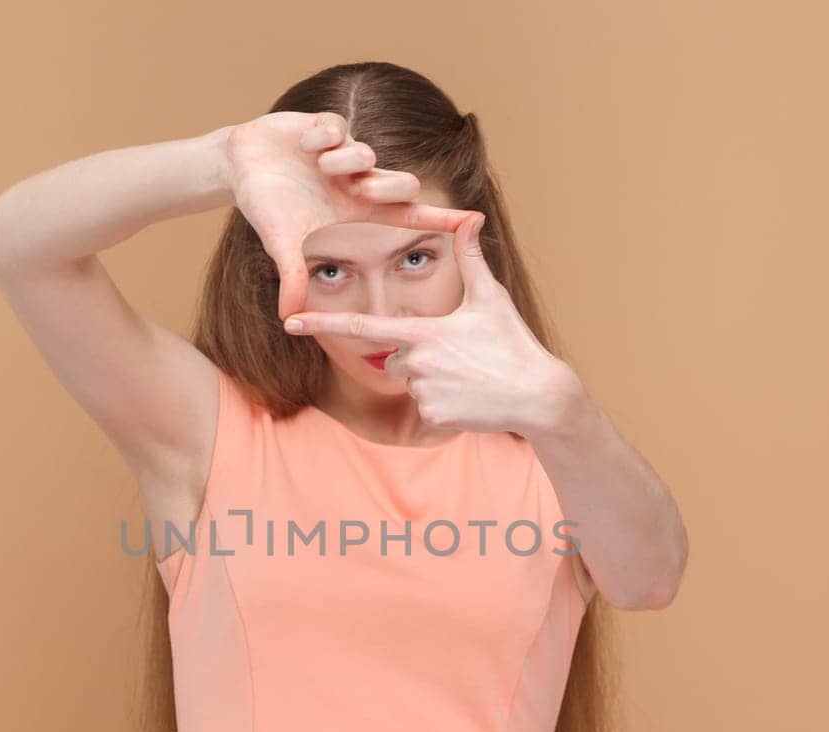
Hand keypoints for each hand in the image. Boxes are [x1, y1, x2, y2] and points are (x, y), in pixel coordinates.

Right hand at [226, 111, 473, 320]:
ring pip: (367, 153)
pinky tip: (304, 146)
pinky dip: (321, 138)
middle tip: (359, 190)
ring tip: (319, 167)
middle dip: (386, 185)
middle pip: (402, 183)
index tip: (475, 221)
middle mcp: (359, 181)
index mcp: (357, 211)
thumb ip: (292, 275)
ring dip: (344, 161)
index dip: (442, 218)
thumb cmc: (268, 207)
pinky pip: (338, 128)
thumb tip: (287, 318)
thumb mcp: (281, 244)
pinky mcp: (327, 126)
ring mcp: (345, 153)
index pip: (409, 216)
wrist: (241, 168)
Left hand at [281, 212, 578, 436]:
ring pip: (411, 383)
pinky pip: (426, 408)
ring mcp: (424, 391)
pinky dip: (445, 404)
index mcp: (424, 331)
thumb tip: (469, 218)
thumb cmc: (513, 344)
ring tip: (470, 376)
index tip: (291, 323)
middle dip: (420, 357)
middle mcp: (417, 361)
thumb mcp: (491, 299)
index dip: (323, 325)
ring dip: (435, 380)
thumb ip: (471, 259)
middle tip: (461, 357)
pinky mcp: (433, 416)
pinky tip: (471, 398)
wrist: (538, 394)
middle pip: (396, 358)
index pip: (364, 328)